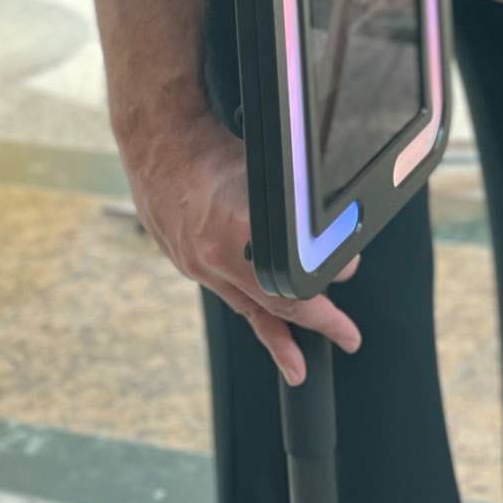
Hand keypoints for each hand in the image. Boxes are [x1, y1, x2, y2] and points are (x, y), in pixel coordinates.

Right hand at [123, 112, 361, 384]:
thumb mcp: (266, 172)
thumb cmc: (212, 147)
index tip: (347, 299)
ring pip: (245, 307)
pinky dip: (250, 306)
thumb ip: (297, 211)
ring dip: (275, 335)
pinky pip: (226, 292)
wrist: (156, 140)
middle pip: (269, 308)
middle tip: (342, 342)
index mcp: (235, 232)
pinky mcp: (186, 261)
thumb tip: (336, 242)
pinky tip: (265, 315)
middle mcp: (213, 256)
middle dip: (308, 331)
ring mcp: (196, 263)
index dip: (322, 306)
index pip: (289, 287)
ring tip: (295, 362)